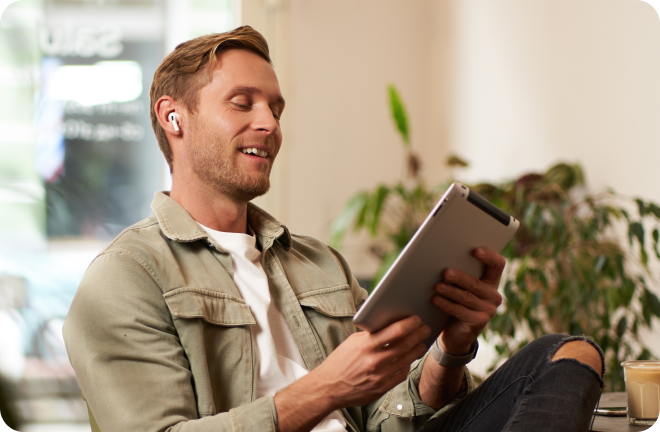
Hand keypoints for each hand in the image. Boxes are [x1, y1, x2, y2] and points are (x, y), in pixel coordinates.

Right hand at [274, 316, 429, 431]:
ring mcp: (379, 376)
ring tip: (421, 344)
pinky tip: (409, 360)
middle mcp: (374, 360)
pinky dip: (407, 365)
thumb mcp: (352, 342)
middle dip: (418, 335)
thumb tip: (388, 324)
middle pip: (404, 345)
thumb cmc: (339, 362)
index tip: (416, 319)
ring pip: (406, 360)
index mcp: (365, 345)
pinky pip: (401, 375)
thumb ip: (370, 335)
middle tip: (425, 329)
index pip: (394, 331)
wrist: (329, 387)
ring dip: (417, 350)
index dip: (409, 324)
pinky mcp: (381, 388)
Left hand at [432, 248, 504, 354]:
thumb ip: (460, 274)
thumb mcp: (461, 286)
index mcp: (491, 281)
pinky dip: (446, 304)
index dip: (489, 257)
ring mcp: (488, 310)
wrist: (457, 332)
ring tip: (437, 286)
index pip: (497, 265)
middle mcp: (493, 295)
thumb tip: (443, 258)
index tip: (475, 250)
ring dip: (450, 291)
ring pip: (467, 297)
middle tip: (446, 272)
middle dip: (460, 277)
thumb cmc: (457, 302)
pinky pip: (460, 311)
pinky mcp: (479, 322)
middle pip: (476, 283)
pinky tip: (436, 299)